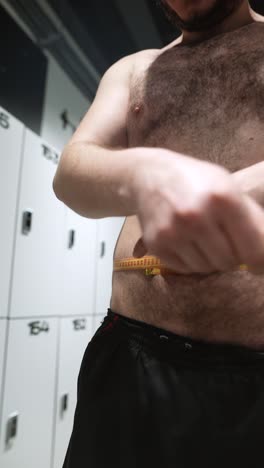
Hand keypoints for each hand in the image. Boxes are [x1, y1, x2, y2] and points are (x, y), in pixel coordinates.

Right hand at [132, 149, 263, 274]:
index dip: (259, 263)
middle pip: (229, 263)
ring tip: (202, 236)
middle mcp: (197, 216)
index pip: (254, 251)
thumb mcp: (230, 188)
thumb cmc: (198, 182)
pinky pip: (185, 269)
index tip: (257, 266)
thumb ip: (253, 221)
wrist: (150, 174)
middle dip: (230, 255)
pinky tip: (185, 240)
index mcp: (223, 198)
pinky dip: (190, 260)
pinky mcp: (157, 243)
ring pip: (206, 269)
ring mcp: (173, 231)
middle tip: (221, 238)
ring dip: (209, 259)